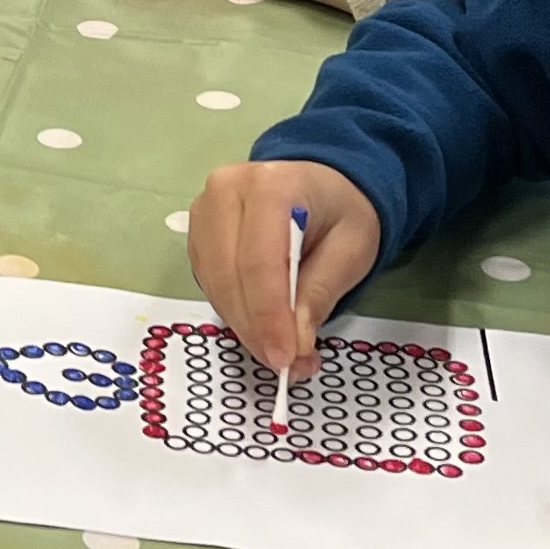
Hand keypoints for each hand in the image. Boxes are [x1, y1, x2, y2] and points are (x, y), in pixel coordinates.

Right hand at [185, 159, 377, 376]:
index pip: (260, 262)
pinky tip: (261, 327)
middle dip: (257, 329)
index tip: (284, 358)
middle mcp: (226, 192)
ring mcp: (204, 210)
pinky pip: (209, 284)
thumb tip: (293, 344)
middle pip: (230, 276)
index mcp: (270, 186)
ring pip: (215, 285)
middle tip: (286, 365)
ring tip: (280, 351)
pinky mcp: (198, 233)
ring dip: (245, 327)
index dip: (269, 317)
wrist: (321, 184)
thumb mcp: (352, 250)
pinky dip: (234, 313)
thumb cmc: (340, 212)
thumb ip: (320, 293)